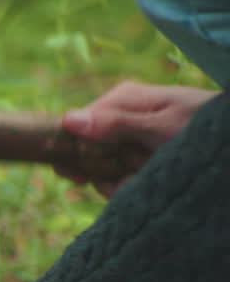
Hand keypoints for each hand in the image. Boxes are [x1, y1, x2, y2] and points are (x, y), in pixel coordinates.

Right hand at [58, 81, 215, 196]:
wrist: (226, 138)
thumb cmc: (202, 129)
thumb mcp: (162, 128)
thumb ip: (117, 125)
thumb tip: (68, 120)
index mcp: (120, 99)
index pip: (73, 125)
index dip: (71, 154)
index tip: (79, 178)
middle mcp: (119, 113)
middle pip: (84, 148)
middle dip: (100, 173)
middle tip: (123, 182)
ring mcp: (127, 132)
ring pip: (100, 165)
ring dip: (118, 181)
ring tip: (143, 181)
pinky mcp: (135, 150)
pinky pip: (116, 171)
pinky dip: (128, 183)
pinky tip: (143, 182)